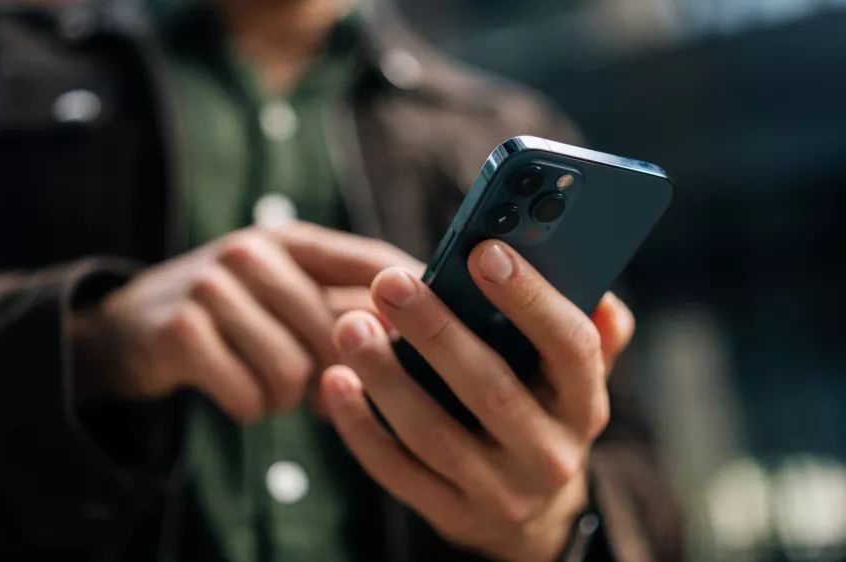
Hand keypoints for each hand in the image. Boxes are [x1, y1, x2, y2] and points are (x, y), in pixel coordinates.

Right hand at [72, 222, 420, 422]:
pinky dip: (250, 408)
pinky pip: (249, 394)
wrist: (126, 329)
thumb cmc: (228, 317)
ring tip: (271, 389)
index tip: (443, 339)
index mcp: (291, 240)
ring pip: (294, 370)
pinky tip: (239, 395)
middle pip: (337, 331)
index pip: (374, 262)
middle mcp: (253, 251)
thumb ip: (342, 307)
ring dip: (287, 398)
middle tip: (319, 393)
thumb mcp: (282, 295)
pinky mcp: (181, 330)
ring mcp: (213, 286)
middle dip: (335, 375)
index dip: (413, 302)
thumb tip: (422, 340)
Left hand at [319, 240, 634, 561]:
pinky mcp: (450, 515)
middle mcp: (549, 454)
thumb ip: (589, 332)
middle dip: (435, 331)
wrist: (529, 513)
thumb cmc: (541, 413)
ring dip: (386, 376)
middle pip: (490, 388)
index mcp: (585, 405)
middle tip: (390, 283)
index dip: (529, 298)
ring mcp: (499, 492)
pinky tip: (337, 380)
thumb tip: (598, 290)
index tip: (483, 250)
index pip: (570, 347)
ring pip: (432, 431)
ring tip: (350, 325)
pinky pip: (396, 469)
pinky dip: (361, 425)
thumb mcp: (573, 378)